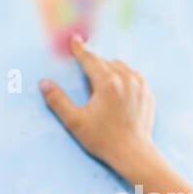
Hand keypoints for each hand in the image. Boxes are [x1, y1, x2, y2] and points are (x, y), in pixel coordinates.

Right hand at [41, 33, 157, 176]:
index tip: (74, 40)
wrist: (134, 153)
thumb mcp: (75, 122)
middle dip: (94, 67)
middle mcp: (126, 78)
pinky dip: (124, 78)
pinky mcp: (148, 92)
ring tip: (102, 90)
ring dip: (109, 71)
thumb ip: (57, 101)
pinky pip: (133, 76)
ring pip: (120, 66)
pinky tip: (118, 92)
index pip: (90, 59)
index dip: (80, 50)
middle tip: (87, 85)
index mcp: (107, 82)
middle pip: (105, 62)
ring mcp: (140, 84)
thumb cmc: (103, 139)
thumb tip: (44, 83)